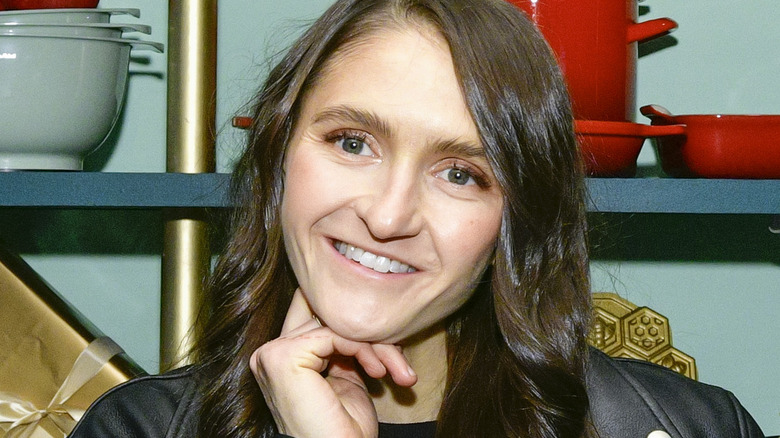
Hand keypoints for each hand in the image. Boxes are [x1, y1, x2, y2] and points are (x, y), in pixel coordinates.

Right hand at [250, 289, 416, 437]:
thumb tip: (359, 314)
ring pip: (335, 323)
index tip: (389, 349)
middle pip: (327, 317)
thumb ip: (342, 346)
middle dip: (370, 335)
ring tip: (395, 371)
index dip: (355, 326)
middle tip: (398, 362)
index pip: (316, 314)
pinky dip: (364, 349)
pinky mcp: (284, 357)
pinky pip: (335, 334)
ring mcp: (273, 354)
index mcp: (280, 358)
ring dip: (375, 345)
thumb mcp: (346, 377)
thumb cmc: (344, 430)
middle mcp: (269, 353)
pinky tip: (377, 373)